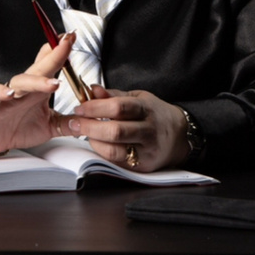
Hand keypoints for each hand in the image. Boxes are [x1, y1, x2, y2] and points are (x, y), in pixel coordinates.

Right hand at [0, 33, 76, 155]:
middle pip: (40, 67)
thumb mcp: (49, 126)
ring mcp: (8, 93)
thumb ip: (69, 123)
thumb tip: (88, 121)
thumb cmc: (18, 127)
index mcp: (39, 89)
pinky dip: (1, 92)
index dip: (61, 51)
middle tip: (66, 43)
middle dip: (54, 54)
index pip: (50, 65)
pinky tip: (10, 93)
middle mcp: (25, 87)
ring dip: (37, 81)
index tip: (72, 39)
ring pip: (22, 81)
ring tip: (53, 84)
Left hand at [66, 86, 190, 171]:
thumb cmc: (154, 114)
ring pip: (114, 150)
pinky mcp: (143, 166)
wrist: (179, 136)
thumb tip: (92, 89)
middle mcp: (149, 130)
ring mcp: (147, 150)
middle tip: (74, 123)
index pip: (118, 108)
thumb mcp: (138, 98)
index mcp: (146, 109)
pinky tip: (97, 143)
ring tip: (84, 133)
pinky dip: (102, 152)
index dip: (95, 108)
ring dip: (93, 141)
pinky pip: (117, 161)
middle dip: (89, 127)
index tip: (79, 108)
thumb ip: (113, 96)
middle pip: (115, 131)